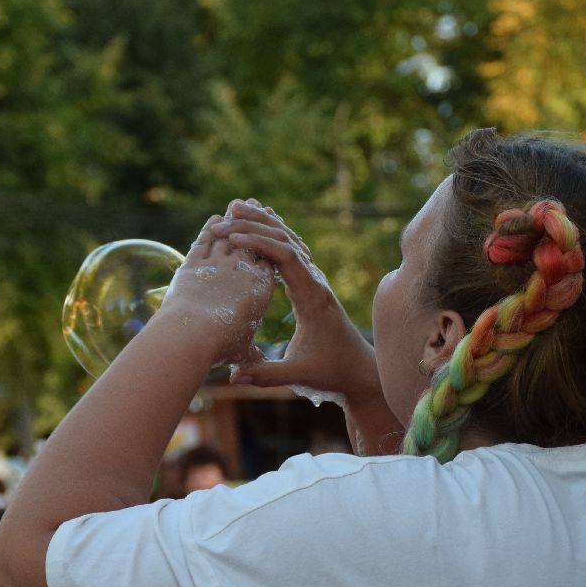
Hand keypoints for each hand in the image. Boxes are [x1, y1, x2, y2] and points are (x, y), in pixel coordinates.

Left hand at [158, 206, 278, 366]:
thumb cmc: (223, 347)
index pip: (270, 262)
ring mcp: (217, 263)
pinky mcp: (193, 263)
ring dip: (233, 219)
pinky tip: (214, 220)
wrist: (192, 336)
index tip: (273, 235)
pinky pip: (205, 240)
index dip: (271, 248)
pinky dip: (210, 229)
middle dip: (255, 223)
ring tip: (236, 205)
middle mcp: (242, 271)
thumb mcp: (242, 355)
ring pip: (229, 235)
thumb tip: (247, 379)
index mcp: (261, 289)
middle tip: (255, 206)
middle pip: (252, 241)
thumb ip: (251, 361)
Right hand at [216, 201, 380, 402]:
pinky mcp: (311, 285)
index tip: (231, 237)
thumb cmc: (331, 373)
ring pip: (290, 241)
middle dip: (256, 225)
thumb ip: (267, 375)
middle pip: (287, 240)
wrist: (360, 372)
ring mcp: (315, 281)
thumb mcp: (299, 376)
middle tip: (225, 214)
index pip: (287, 257)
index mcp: (312, 298)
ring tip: (235, 210)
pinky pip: (291, 252)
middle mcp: (316, 283)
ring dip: (264, 224)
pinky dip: (272, 236)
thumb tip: (234, 376)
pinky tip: (256, 229)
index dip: (259, 243)